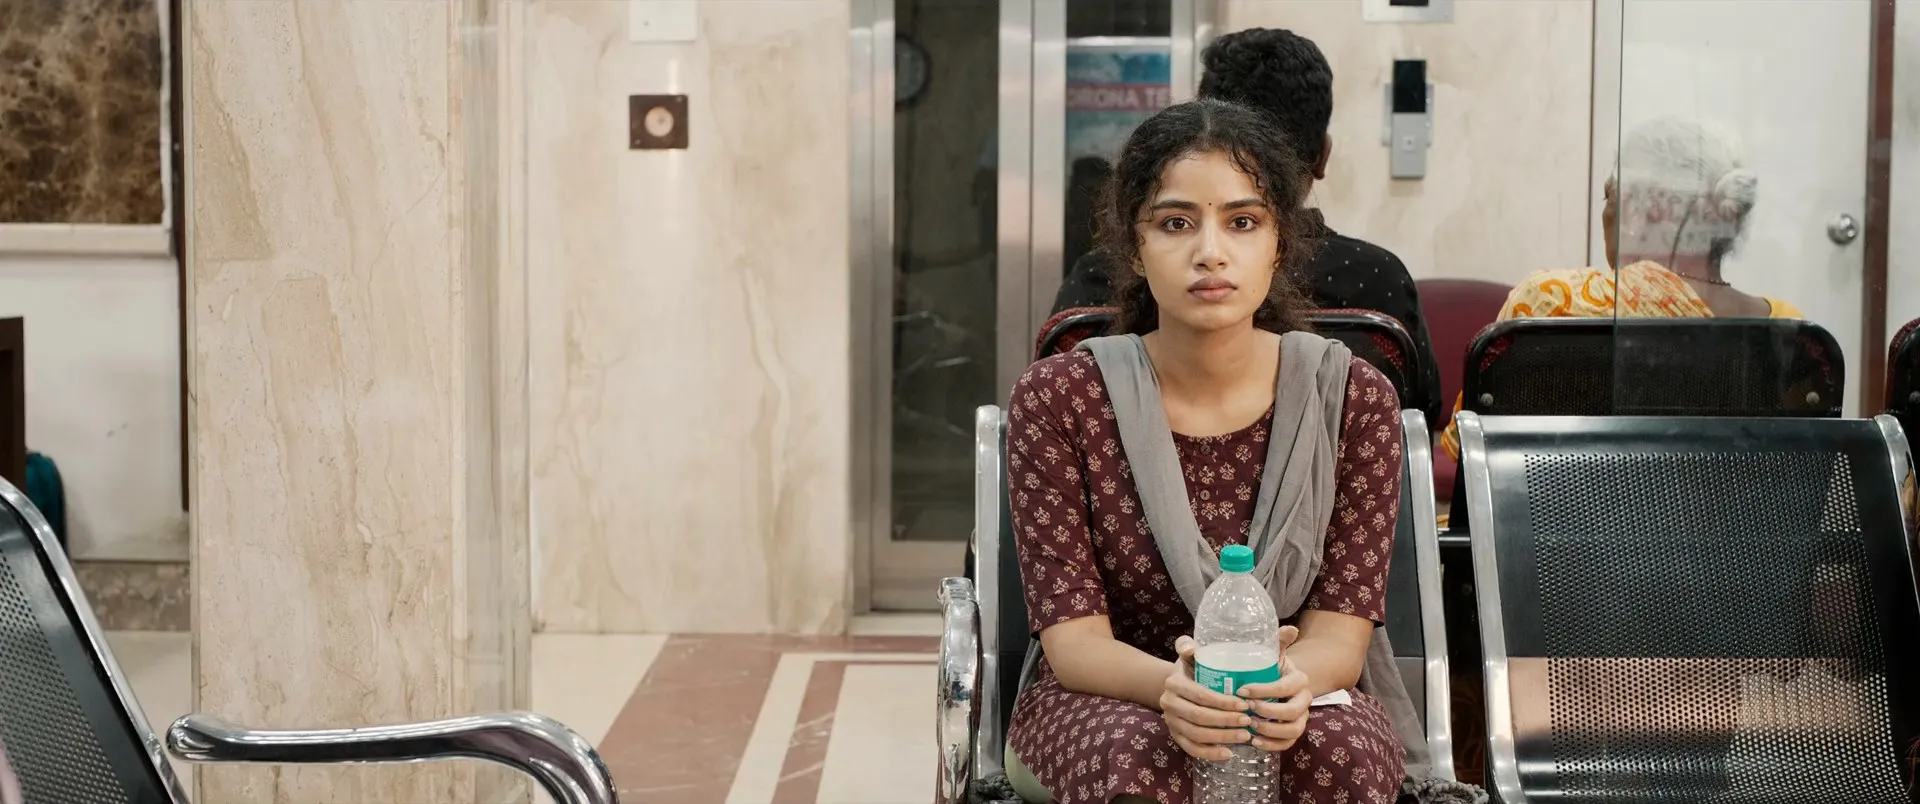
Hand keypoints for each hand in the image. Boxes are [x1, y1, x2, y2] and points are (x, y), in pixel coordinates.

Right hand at [1159, 635, 1255, 761]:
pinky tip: (1229, 754)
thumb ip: (1188, 645)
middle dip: (1226, 721)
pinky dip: (1210, 754)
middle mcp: (1168, 703)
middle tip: (1248, 721)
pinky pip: (1191, 749)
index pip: (1200, 695)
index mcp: (1174, 682)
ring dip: (1222, 738)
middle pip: (1199, 717)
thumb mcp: (1190, 654)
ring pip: (1196, 735)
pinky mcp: (1175, 736)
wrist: (1177, 686)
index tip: (1245, 704)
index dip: (1222, 702)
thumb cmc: (1192, 668)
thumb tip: (1190, 647)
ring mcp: (1171, 722)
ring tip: (1245, 736)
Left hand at [1235, 625, 1309, 752]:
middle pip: (1293, 712)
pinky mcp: (1293, 732)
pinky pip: (1288, 744)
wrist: (1275, 682)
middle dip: (1269, 713)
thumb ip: (1278, 640)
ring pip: (1293, 731)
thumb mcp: (1271, 653)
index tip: (1242, 691)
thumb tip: (1290, 628)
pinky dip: (1272, 745)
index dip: (1265, 690)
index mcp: (1299, 679)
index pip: (1286, 687)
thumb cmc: (1269, 667)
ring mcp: (1301, 718)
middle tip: (1246, 710)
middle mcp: (1304, 700)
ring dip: (1270, 731)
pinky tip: (1254, 742)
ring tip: (1250, 727)